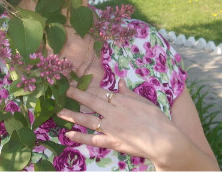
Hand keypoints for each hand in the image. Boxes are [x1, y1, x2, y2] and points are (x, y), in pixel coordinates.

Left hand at [56, 80, 185, 169]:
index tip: (75, 83)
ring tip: (58, 111)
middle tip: (62, 91)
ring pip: (87, 119)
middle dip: (75, 95)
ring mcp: (110, 127)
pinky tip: (68, 134)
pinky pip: (92, 139)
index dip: (86, 87)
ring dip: (71, 114)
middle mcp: (112, 111)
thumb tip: (120, 80)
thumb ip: (128, 92)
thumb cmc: (156, 119)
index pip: (99, 91)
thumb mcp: (143, 101)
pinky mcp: (111, 141)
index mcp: (120, 100)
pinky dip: (80, 137)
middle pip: (89, 101)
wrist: (162, 139)